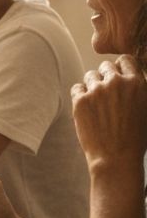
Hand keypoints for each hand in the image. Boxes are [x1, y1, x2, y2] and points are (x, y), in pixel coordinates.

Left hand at [71, 55, 146, 170]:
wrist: (116, 158)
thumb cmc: (135, 137)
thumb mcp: (146, 108)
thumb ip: (139, 89)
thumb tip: (130, 78)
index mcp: (137, 83)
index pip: (124, 60)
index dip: (121, 69)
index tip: (118, 79)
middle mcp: (117, 82)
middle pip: (105, 67)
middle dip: (106, 78)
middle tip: (107, 96)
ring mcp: (97, 90)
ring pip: (90, 76)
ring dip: (93, 86)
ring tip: (98, 105)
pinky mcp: (80, 100)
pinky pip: (76, 88)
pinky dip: (80, 96)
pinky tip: (87, 109)